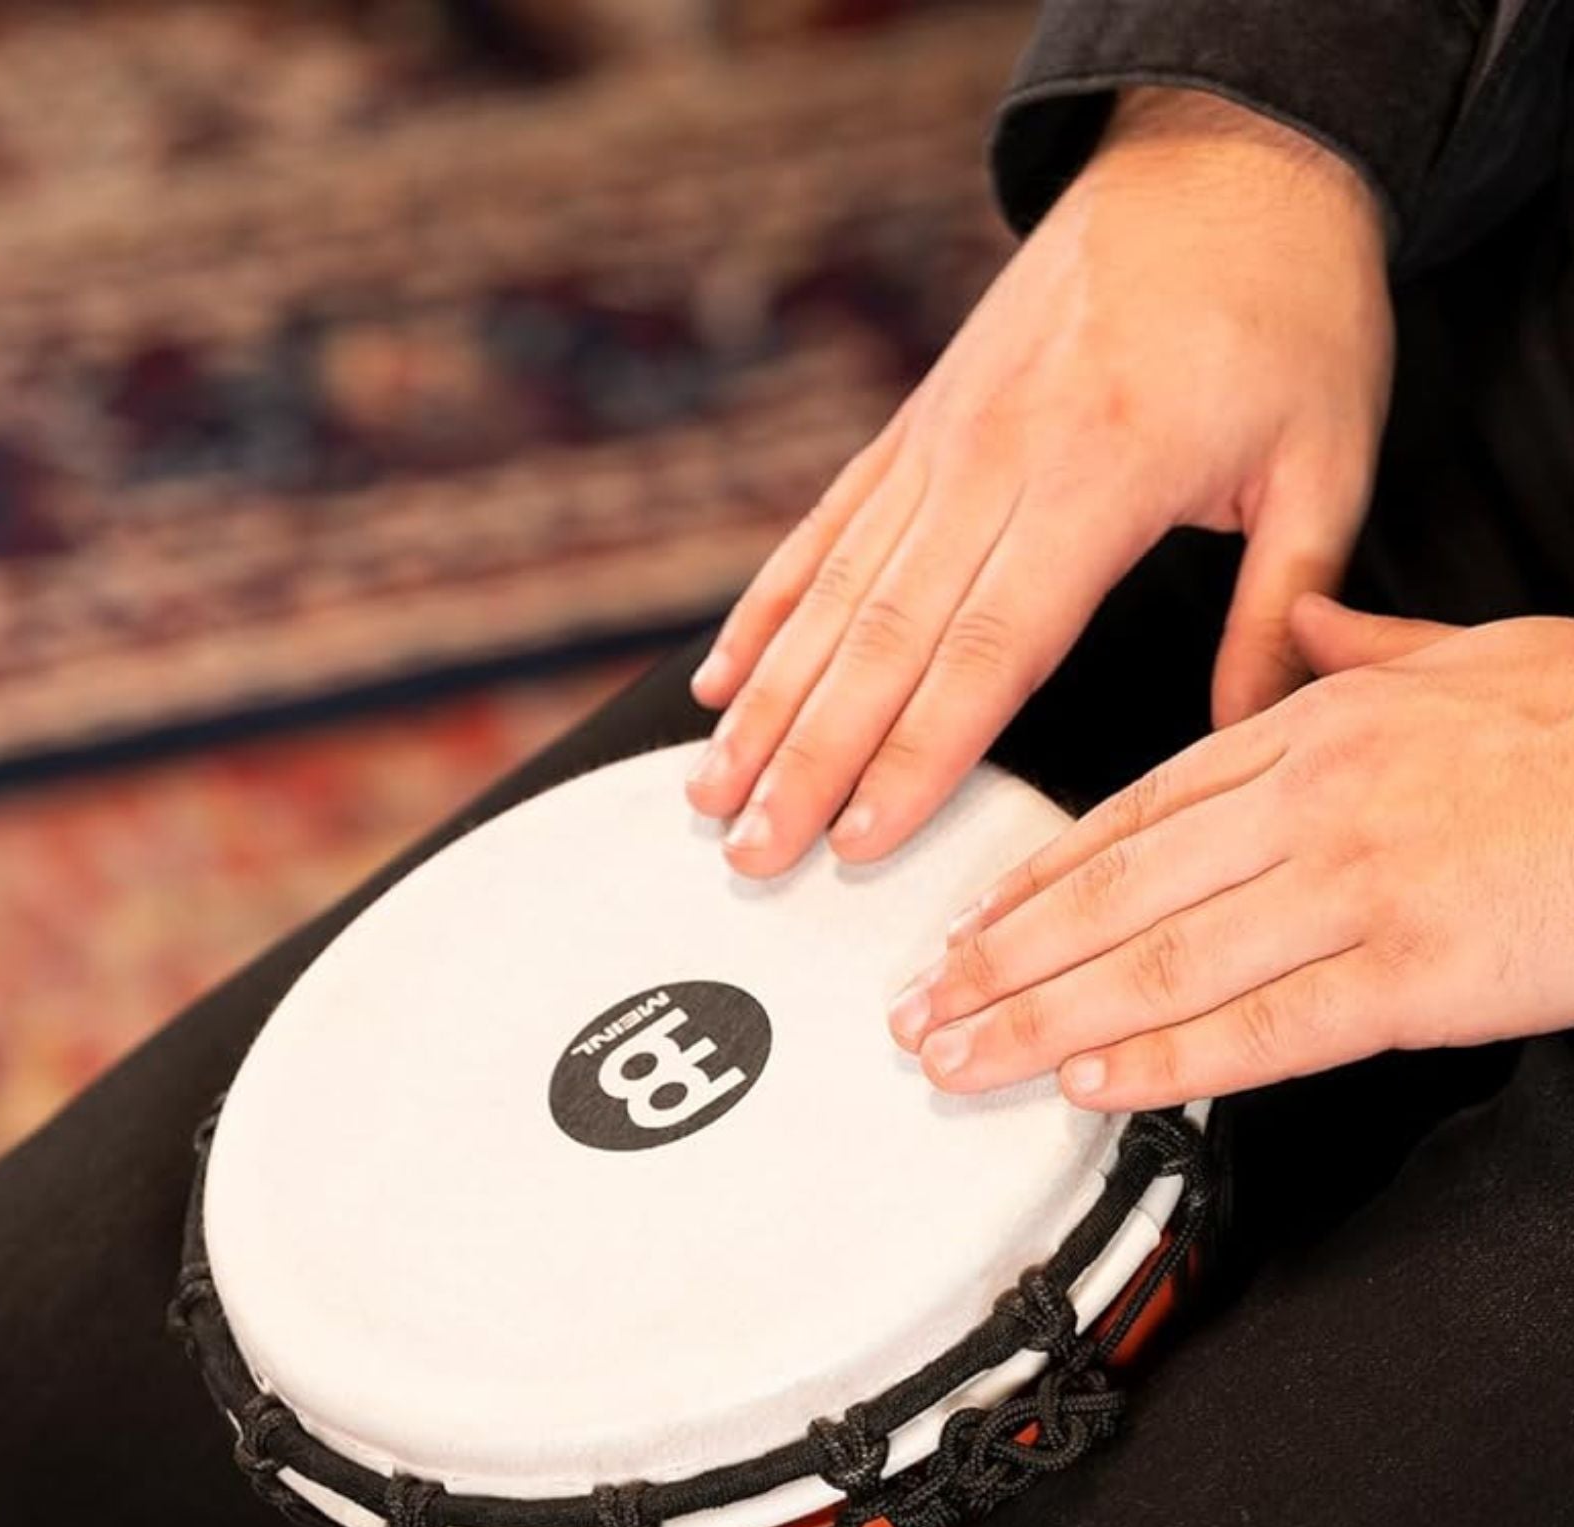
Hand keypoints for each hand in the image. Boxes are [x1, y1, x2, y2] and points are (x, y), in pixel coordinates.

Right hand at [683, 86, 1392, 878]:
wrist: (1220, 159)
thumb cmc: (1283, 304)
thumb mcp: (1332, 457)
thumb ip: (1286, 607)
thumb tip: (1246, 735)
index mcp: (1098, 477)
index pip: (985, 650)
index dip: (911, 756)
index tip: (859, 837)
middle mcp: (994, 461)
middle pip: (880, 641)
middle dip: (806, 760)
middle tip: (750, 850)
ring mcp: (938, 443)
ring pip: (831, 595)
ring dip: (764, 704)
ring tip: (709, 789)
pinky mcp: (912, 428)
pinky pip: (822, 532)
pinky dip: (763, 610)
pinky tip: (720, 680)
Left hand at [887, 597, 1573, 1107]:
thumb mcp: (1487, 650)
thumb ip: (1369, 646)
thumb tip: (1302, 624)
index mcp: (1319, 728)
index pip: (1134, 814)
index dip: (1033, 881)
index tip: (963, 925)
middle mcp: (1315, 802)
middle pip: (1116, 893)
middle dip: (1001, 959)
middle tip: (919, 1008)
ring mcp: (1360, 887)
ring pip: (1158, 962)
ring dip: (1040, 1019)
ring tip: (961, 1058)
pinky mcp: (1418, 973)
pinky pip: (1264, 1025)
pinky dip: (1167, 1058)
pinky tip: (1091, 1085)